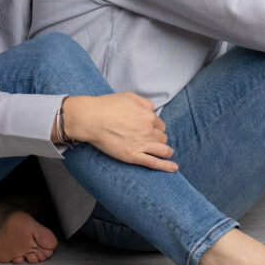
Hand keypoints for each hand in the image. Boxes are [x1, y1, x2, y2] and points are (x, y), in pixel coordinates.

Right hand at [61, 93, 177, 171]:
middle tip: (151, 140)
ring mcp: (142, 144)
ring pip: (163, 150)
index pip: (160, 124)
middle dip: (159, 138)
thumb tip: (152, 110)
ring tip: (167, 154)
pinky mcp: (133, 156)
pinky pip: (155, 163)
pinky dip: (166, 166)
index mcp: (148, 115)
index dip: (155, 127)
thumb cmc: (107, 106)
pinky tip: (174, 168)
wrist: (91, 119)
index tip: (150, 130)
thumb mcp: (130, 96)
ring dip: (166, 151)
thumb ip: (145, 103)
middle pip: (162, 137)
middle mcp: (148, 129)